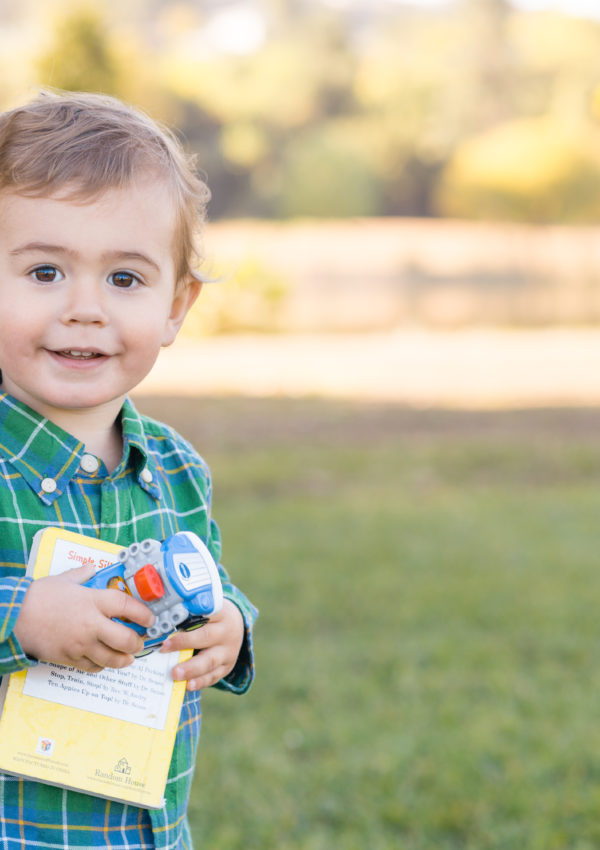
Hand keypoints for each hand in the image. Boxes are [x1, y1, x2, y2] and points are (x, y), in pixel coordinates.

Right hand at [14, 564, 155, 671]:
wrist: (14, 617)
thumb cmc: (38, 597)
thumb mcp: (64, 579)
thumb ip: (82, 574)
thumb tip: (91, 568)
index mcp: (93, 601)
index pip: (128, 607)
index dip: (144, 614)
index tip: (150, 619)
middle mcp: (91, 624)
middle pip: (126, 639)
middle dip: (138, 642)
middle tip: (140, 640)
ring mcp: (81, 644)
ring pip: (113, 659)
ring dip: (125, 659)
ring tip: (129, 656)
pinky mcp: (70, 658)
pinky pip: (93, 667)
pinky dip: (102, 665)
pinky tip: (104, 660)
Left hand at [159, 599, 244, 690]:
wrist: (236, 627)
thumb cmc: (212, 618)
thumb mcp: (206, 610)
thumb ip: (188, 614)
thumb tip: (161, 620)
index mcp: (220, 612)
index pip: (203, 614)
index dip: (185, 617)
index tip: (168, 623)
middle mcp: (226, 631)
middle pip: (206, 637)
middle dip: (184, 643)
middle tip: (164, 649)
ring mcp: (229, 651)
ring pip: (211, 660)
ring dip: (192, 668)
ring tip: (175, 674)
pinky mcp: (227, 666)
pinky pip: (214, 676)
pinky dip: (200, 681)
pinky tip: (188, 685)